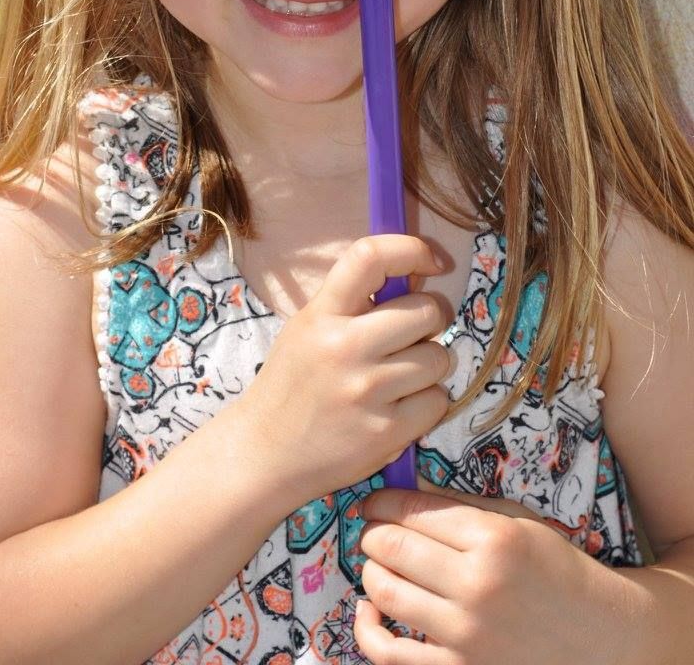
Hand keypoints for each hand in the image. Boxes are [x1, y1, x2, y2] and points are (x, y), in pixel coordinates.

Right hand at [237, 235, 453, 505]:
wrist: (264, 453)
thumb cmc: (292, 384)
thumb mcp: (308, 328)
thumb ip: (354, 302)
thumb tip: (417, 274)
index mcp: (321, 314)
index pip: (371, 256)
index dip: (411, 248)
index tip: (431, 261)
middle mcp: (344, 347)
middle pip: (426, 310)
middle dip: (427, 321)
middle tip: (407, 337)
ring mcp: (367, 391)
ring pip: (439, 358)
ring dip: (427, 366)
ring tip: (395, 379)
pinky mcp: (386, 432)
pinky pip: (437, 401)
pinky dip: (425, 404)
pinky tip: (396, 408)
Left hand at [354, 486, 646, 663]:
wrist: (600, 636)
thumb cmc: (556, 569)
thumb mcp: (517, 522)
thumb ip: (459, 507)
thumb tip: (402, 490)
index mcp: (494, 539)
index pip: (413, 511)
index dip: (382, 501)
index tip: (372, 502)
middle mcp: (478, 585)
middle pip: (392, 547)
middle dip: (372, 533)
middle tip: (372, 530)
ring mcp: (467, 634)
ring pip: (385, 592)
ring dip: (371, 572)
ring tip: (378, 565)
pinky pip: (389, 654)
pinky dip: (368, 628)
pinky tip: (370, 610)